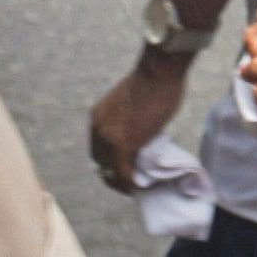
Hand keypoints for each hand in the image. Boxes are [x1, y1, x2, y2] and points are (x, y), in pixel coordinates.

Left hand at [85, 53, 196, 192]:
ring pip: (111, 172)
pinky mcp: (123, 146)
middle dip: (114, 175)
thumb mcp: (132, 104)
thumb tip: (142, 135)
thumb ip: (130, 121)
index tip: (125, 167)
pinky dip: (131, 183)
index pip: (98, 148)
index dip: (110, 161)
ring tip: (138, 185)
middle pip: (101, 163)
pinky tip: (142, 185)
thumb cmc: (154, 80)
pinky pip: (124, 173)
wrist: (158, 71)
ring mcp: (108, 138)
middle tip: (132, 179)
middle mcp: (98, 128)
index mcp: (98, 117)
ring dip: (124, 182)